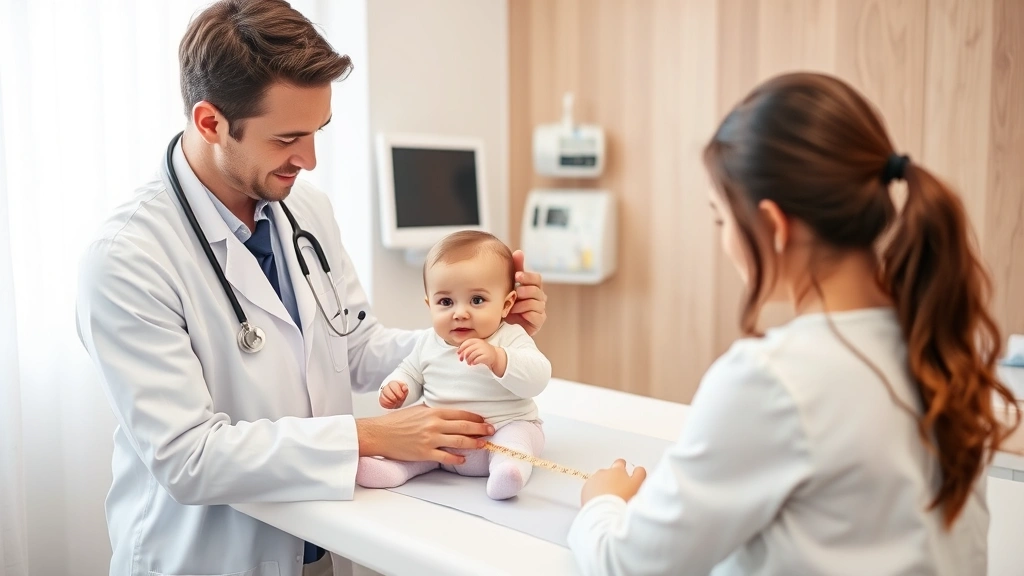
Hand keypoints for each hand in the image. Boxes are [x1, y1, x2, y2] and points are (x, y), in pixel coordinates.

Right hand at [356, 405, 494, 465]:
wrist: (380, 433)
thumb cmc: (397, 421)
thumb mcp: (418, 411)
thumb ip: (434, 413)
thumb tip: (449, 415)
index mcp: (434, 412)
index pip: (461, 414)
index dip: (475, 418)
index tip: (484, 421)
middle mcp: (434, 425)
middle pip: (464, 427)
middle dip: (481, 430)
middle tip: (491, 431)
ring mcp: (430, 439)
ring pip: (459, 442)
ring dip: (474, 443)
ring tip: (483, 445)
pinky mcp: (424, 453)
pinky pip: (445, 456)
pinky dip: (456, 458)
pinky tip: (463, 459)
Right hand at [379, 381, 407, 408]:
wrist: (397, 397)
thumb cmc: (400, 392)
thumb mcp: (404, 390)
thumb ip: (405, 389)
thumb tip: (405, 388)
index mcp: (392, 383)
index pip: (393, 385)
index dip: (398, 392)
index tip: (402, 396)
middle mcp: (386, 387)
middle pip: (386, 390)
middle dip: (393, 397)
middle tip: (398, 400)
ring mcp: (383, 393)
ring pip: (383, 397)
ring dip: (391, 401)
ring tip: (396, 402)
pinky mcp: (381, 399)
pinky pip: (382, 402)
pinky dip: (388, 405)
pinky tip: (392, 404)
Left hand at [457, 338, 503, 372]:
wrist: (495, 355)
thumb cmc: (483, 351)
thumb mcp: (476, 346)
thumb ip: (468, 347)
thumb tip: (459, 352)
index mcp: (477, 341)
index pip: (466, 343)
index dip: (461, 348)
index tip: (458, 353)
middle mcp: (480, 344)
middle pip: (468, 350)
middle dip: (463, 356)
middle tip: (461, 360)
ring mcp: (484, 350)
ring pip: (472, 355)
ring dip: (468, 360)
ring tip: (468, 363)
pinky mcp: (486, 356)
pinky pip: (477, 359)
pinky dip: (473, 362)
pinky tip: (473, 363)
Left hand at [506, 250, 546, 335]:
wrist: (504, 324)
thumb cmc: (508, 302)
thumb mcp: (510, 284)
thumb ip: (516, 268)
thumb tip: (519, 252)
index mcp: (534, 286)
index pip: (537, 278)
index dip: (528, 277)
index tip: (517, 276)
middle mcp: (540, 297)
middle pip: (537, 290)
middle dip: (526, 290)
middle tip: (516, 292)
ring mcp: (540, 310)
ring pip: (536, 303)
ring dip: (522, 304)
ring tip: (512, 307)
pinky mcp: (538, 322)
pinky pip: (536, 316)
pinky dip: (526, 314)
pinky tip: (516, 315)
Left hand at [581, 459, 646, 505]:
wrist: (605, 513)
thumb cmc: (623, 500)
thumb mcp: (637, 486)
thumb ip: (639, 475)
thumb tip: (638, 469)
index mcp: (619, 470)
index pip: (622, 463)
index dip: (624, 468)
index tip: (626, 474)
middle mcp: (606, 472)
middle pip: (610, 470)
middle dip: (614, 476)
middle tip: (618, 487)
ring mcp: (594, 479)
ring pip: (600, 478)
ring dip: (604, 484)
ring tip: (608, 497)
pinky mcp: (586, 488)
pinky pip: (591, 487)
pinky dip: (594, 491)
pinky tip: (599, 501)